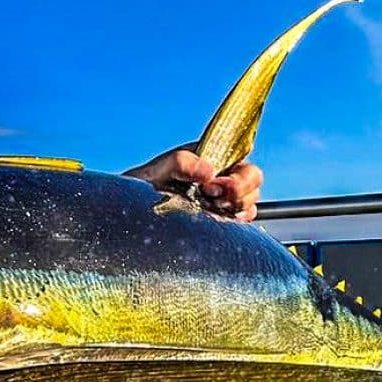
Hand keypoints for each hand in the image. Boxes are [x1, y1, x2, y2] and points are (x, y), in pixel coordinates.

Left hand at [125, 147, 262, 221]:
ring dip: (238, 208)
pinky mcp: (216, 221)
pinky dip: (234, 223)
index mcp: (211, 158)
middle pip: (253, 182)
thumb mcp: (157, 170)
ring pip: (248, 204)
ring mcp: (219, 201)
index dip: (239, 174)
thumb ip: (180, 163)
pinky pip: (238, 222)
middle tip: (214, 198)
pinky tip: (217, 222)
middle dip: (241, 191)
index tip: (214, 185)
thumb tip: (208, 171)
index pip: (243, 160)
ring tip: (211, 210)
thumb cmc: (141, 186)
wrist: (128, 211)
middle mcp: (220, 178)